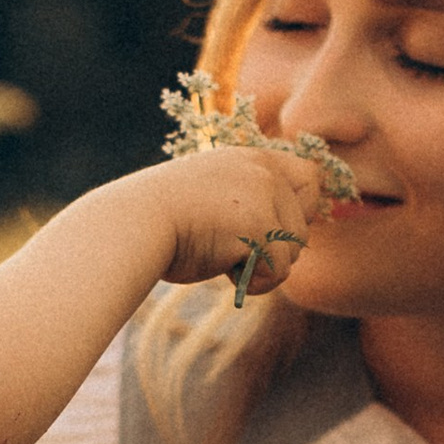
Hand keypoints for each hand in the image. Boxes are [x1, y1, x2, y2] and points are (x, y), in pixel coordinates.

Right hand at [152, 142, 328, 298]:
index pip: (310, 177)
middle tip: (230, 250)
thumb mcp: (212, 198)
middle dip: (272, 252)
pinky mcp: (260, 226)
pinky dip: (254, 284)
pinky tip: (223, 271)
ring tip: (221, 255)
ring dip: (260, 268)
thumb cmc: (163, 222)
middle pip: (302, 230)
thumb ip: (249, 205)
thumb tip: (292, 241)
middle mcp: (262, 170)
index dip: (299, 210)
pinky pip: (277, 272)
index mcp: (250, 159)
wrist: (133, 225)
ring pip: (292, 254)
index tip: (268, 231)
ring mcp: (263, 196)